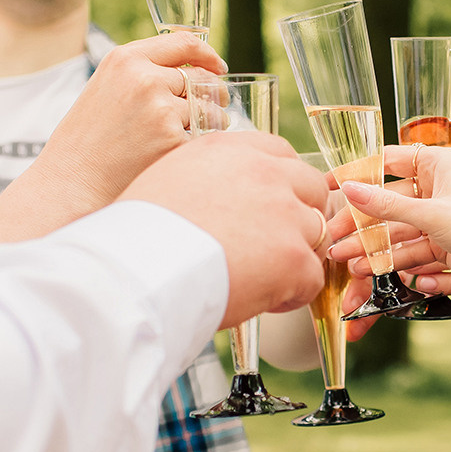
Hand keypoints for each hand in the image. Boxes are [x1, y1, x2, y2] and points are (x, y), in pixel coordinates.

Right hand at [32, 33, 224, 208]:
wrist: (71, 181)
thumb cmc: (87, 140)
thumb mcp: (106, 87)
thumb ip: (142, 73)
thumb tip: (191, 72)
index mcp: (126, 59)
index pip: (184, 43)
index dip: (208, 55)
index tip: (218, 67)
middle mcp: (145, 78)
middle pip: (202, 79)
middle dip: (213, 95)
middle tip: (214, 109)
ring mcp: (160, 109)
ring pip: (208, 110)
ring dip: (211, 123)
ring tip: (194, 135)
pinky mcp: (171, 139)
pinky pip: (203, 138)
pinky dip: (198, 147)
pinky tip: (178, 155)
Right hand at [124, 131, 328, 326]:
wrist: (135, 273)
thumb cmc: (136, 236)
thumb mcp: (168, 180)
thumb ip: (207, 178)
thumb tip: (217, 196)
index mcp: (230, 150)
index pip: (280, 154)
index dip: (281, 184)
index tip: (270, 207)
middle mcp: (264, 173)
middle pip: (311, 188)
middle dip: (298, 217)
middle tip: (273, 246)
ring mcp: (285, 215)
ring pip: (315, 235)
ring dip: (293, 257)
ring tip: (259, 279)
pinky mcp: (293, 258)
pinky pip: (312, 278)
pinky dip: (292, 294)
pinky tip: (261, 301)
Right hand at [332, 147, 450, 300]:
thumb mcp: (430, 214)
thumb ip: (386, 204)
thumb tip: (349, 189)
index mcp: (439, 164)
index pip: (388, 162)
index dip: (357, 173)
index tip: (329, 185)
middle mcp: (438, 186)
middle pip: (388, 200)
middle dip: (360, 220)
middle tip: (333, 235)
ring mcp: (440, 215)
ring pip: (397, 227)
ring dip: (371, 244)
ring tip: (344, 258)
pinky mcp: (443, 241)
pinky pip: (410, 246)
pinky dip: (391, 258)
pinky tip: (369, 269)